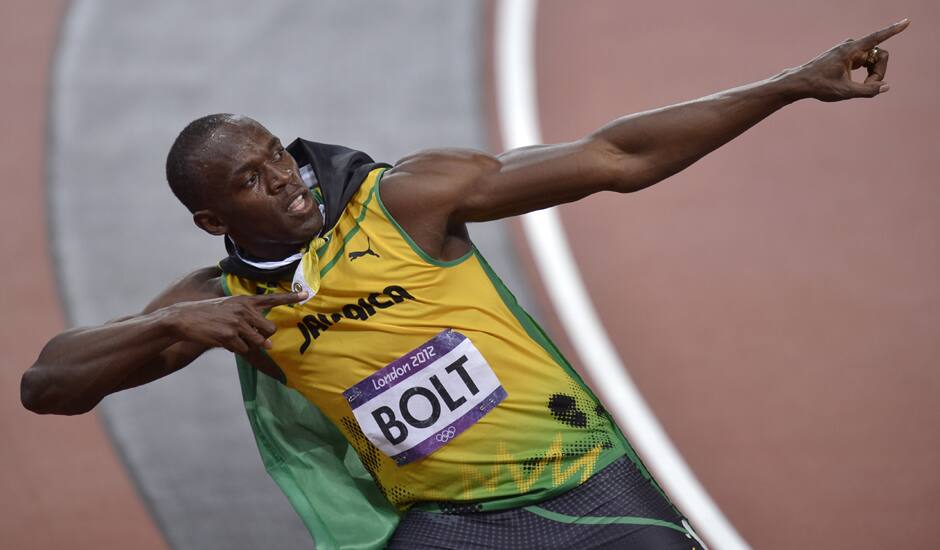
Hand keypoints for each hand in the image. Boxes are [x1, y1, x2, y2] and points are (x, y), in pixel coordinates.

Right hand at [164, 291, 306, 353]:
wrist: (185, 318)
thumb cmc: (209, 314)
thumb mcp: (229, 307)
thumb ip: (248, 317)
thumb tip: (267, 342)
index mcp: (245, 300)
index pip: (272, 298)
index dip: (290, 297)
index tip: (306, 294)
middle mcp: (244, 310)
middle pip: (270, 328)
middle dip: (264, 335)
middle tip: (248, 334)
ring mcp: (238, 323)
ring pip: (259, 341)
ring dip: (249, 343)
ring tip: (232, 336)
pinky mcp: (230, 336)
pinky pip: (244, 349)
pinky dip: (236, 348)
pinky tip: (223, 340)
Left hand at [789, 19, 908, 101]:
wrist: (801, 82)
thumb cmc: (820, 86)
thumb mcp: (845, 92)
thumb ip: (867, 91)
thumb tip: (885, 86)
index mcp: (851, 50)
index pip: (877, 38)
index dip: (894, 30)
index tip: (907, 21)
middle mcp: (851, 45)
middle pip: (880, 56)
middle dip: (878, 73)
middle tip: (868, 88)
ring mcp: (850, 49)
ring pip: (874, 59)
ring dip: (872, 74)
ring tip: (859, 87)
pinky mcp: (848, 55)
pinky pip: (866, 61)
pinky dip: (867, 73)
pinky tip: (859, 82)